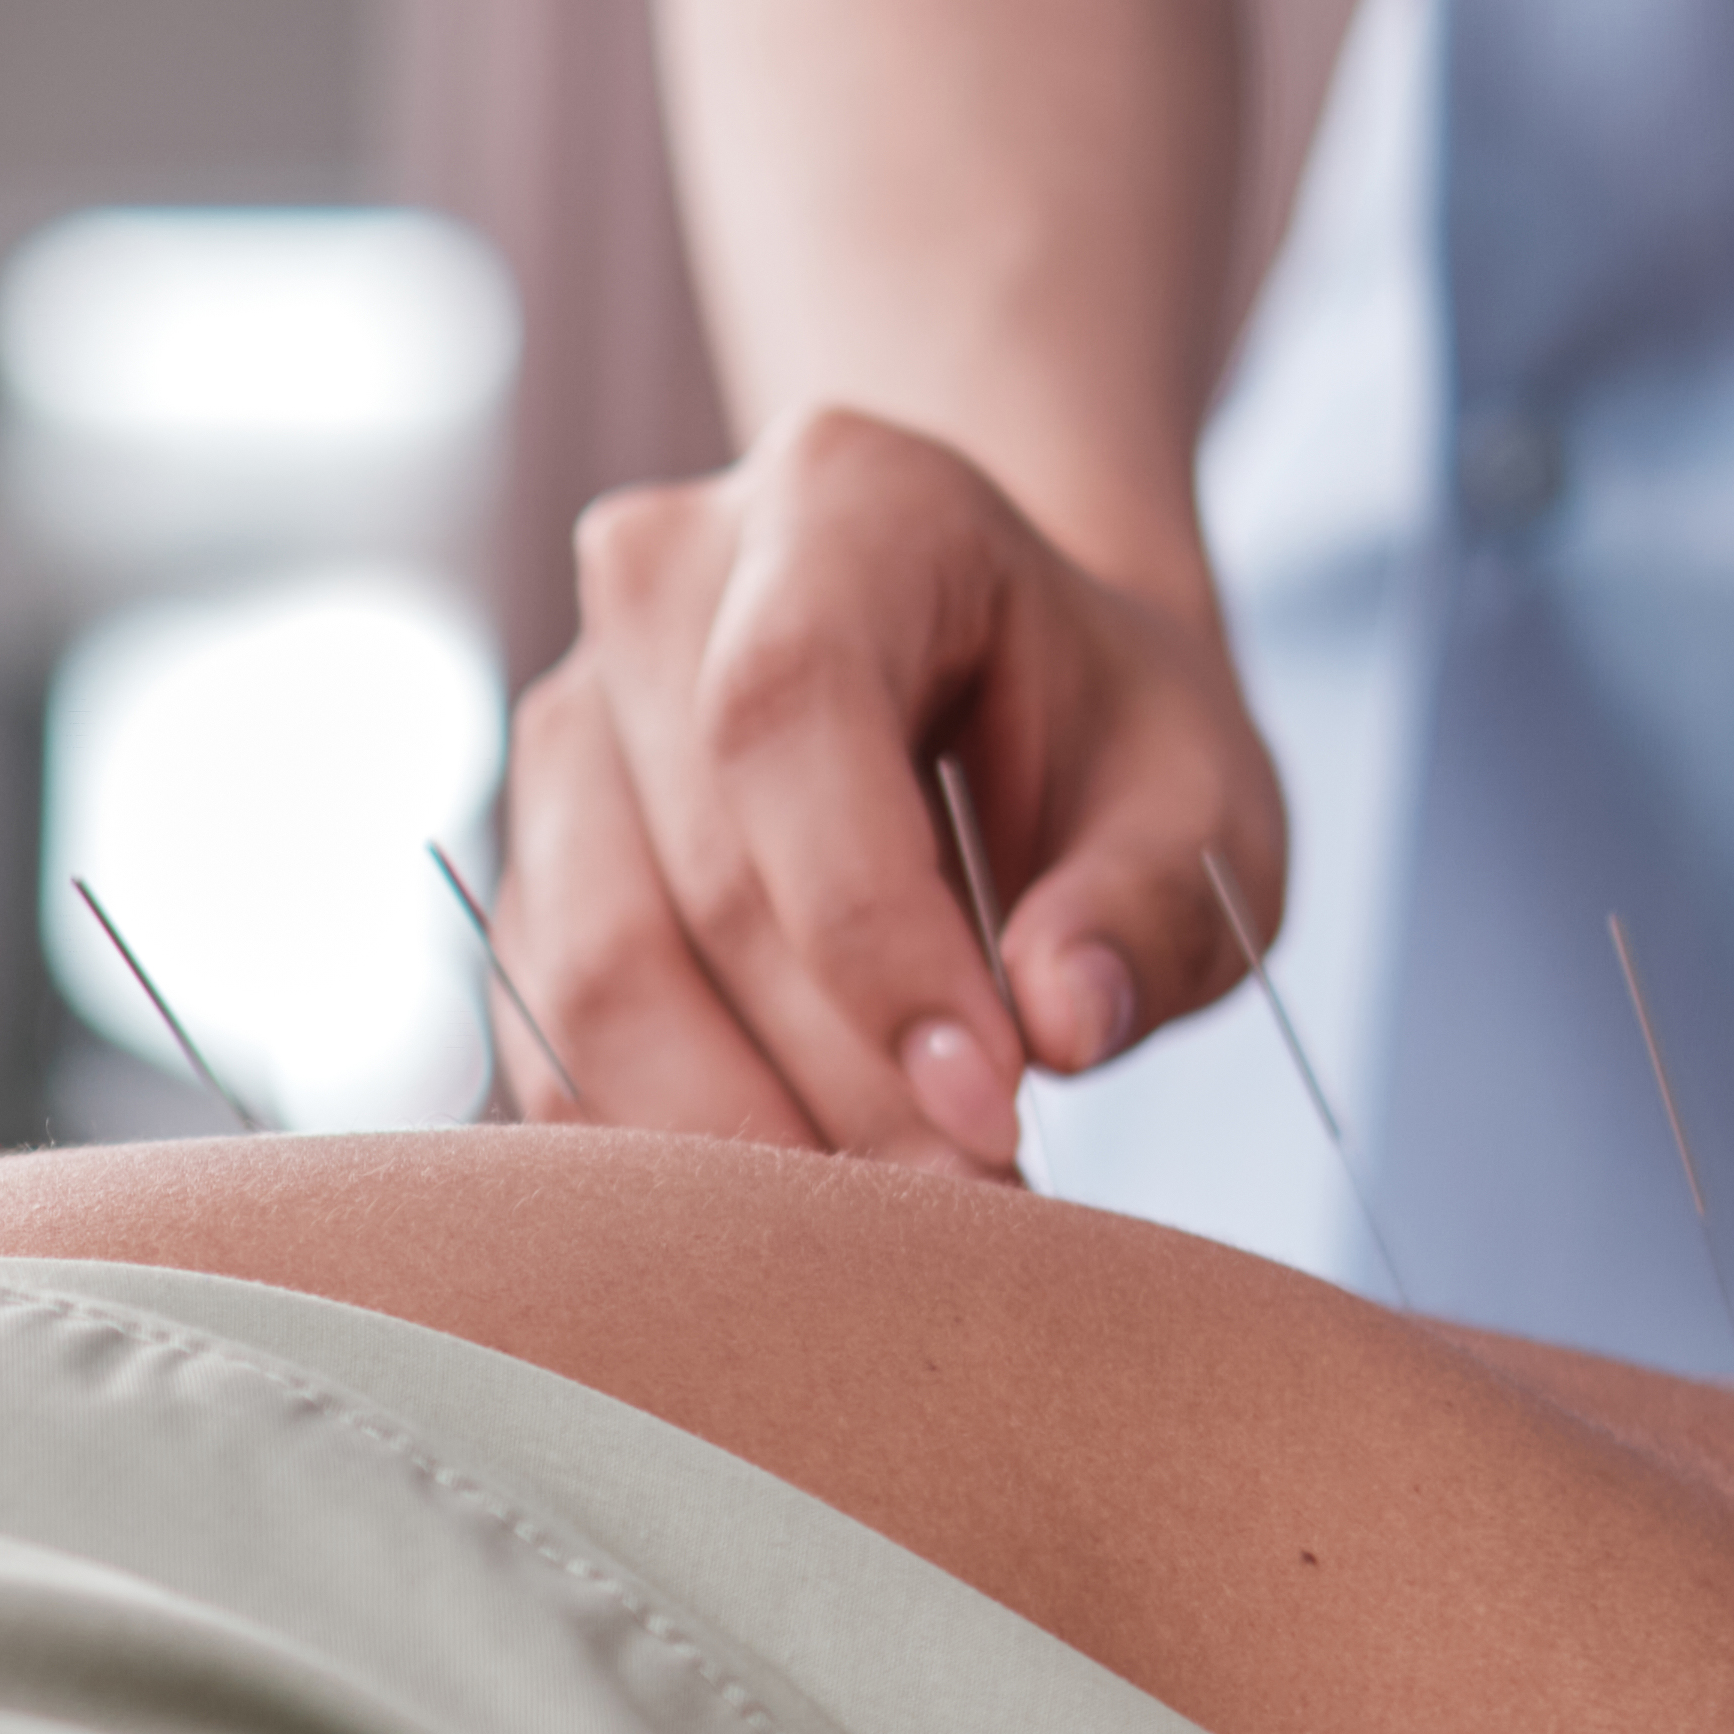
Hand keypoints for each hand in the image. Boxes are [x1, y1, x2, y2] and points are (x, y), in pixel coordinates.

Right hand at [491, 408, 1292, 1173]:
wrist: (997, 682)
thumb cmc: (1103, 732)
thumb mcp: (1200, 792)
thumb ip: (1153, 898)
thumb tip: (1062, 1023)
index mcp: (838, 500)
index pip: (785, 722)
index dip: (875, 940)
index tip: (994, 1110)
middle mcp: (656, 585)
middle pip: (689, 880)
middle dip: (831, 1085)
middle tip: (966, 1217)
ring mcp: (567, 725)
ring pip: (592, 975)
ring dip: (735, 1142)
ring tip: (883, 1233)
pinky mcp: (532, 864)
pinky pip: (552, 1039)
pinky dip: (665, 1152)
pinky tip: (793, 1207)